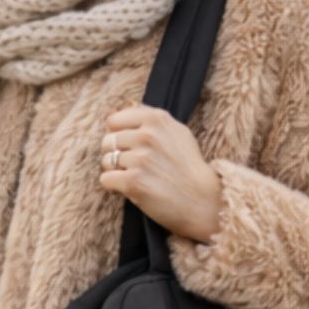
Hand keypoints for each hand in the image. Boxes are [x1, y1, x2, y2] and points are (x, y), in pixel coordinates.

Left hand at [100, 105, 223, 243]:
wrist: (202, 201)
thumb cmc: (189, 169)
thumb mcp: (178, 133)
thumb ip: (152, 120)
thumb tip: (126, 107)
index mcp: (157, 119)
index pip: (114, 121)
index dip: (117, 136)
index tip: (128, 148)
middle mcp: (147, 136)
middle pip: (107, 141)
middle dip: (115, 155)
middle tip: (132, 167)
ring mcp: (140, 159)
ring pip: (105, 161)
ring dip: (115, 172)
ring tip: (136, 178)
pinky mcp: (133, 182)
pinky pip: (105, 180)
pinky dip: (114, 187)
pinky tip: (131, 189)